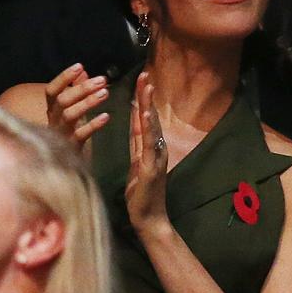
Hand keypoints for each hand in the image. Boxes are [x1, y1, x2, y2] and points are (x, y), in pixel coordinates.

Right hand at [45, 63, 109, 145]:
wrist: (64, 166)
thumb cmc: (69, 134)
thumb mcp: (71, 111)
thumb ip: (75, 91)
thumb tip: (82, 71)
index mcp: (52, 111)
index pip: (51, 90)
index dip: (63, 78)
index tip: (79, 66)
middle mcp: (53, 121)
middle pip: (63, 100)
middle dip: (82, 88)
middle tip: (101, 80)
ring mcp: (61, 134)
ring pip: (70, 115)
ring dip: (87, 102)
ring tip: (105, 93)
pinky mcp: (71, 148)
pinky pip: (81, 135)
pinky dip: (93, 125)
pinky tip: (105, 117)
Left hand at [125, 72, 169, 239]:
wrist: (149, 218)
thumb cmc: (141, 196)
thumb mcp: (136, 166)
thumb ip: (137, 146)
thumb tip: (135, 127)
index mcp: (148, 148)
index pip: (143, 119)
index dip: (141, 99)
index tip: (140, 80)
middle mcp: (156, 149)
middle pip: (149, 117)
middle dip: (146, 95)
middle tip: (144, 74)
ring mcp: (156, 157)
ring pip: (151, 126)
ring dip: (149, 104)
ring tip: (146, 86)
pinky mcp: (152, 166)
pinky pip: (150, 143)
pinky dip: (149, 127)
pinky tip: (147, 113)